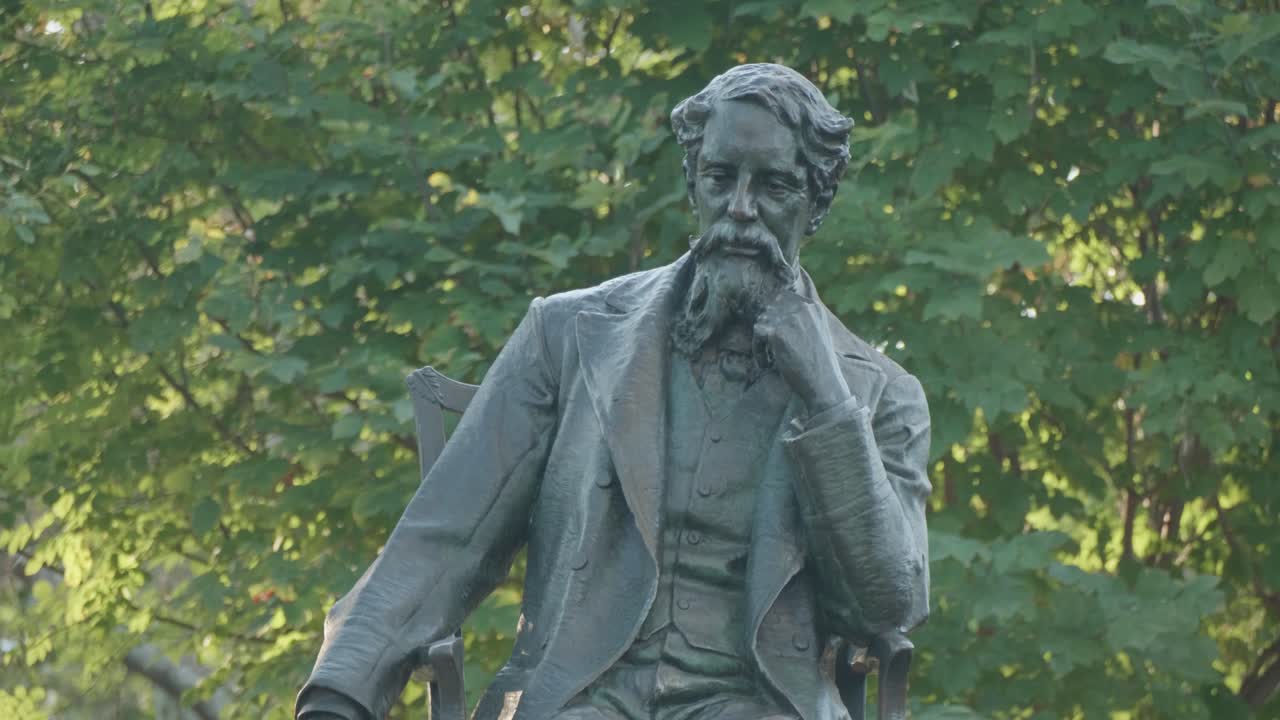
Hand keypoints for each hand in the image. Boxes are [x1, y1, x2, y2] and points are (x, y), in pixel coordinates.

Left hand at [753, 290, 851, 414]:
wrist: (824, 384)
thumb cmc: (819, 365)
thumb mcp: (815, 333)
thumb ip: (801, 320)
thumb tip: (772, 313)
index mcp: (813, 307)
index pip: (783, 297)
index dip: (774, 313)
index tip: (773, 333)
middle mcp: (803, 308)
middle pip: (770, 308)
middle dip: (767, 327)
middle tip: (769, 348)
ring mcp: (791, 319)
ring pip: (762, 321)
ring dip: (761, 340)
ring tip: (769, 358)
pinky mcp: (779, 332)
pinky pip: (758, 334)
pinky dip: (758, 350)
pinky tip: (766, 363)